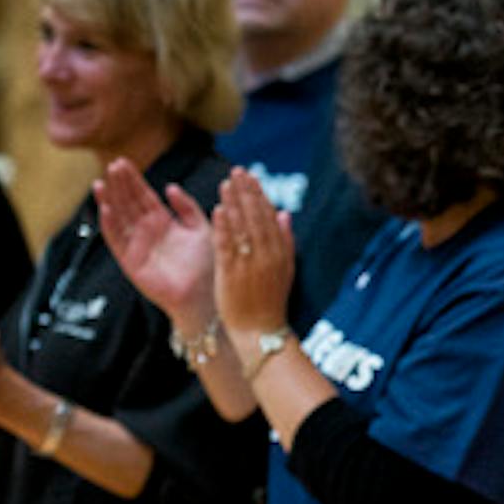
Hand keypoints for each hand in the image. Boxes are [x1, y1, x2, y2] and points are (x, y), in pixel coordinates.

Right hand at [95, 159, 215, 325]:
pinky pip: (116, 241)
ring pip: (118, 218)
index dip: (133, 180)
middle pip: (128, 203)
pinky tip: (105, 208)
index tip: (123, 162)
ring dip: (109, 200)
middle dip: (119, 185)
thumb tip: (170, 186)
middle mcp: (147, 233)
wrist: (206, 296)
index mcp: (163, 223)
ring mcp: (137, 246)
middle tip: (112, 165)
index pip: (143, 196)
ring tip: (101, 182)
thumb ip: (187, 207)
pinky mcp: (130, 262)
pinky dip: (109, 224)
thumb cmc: (208, 265)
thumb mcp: (201, 229)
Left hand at [212, 168, 293, 334]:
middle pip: (256, 218)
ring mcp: (249, 265)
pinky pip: (227, 247)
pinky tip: (218, 210)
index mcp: (280, 253)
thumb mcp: (285, 270)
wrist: (260, 332)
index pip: (269, 217)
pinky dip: (223, 228)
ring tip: (226, 184)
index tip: (250, 177)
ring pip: (242, 228)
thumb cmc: (270, 301)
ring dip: (234, 204)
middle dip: (246, 193)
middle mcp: (267, 256)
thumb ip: (285, 241)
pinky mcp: (231, 274)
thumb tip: (284, 213)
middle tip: (237, 172)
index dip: (259, 195)